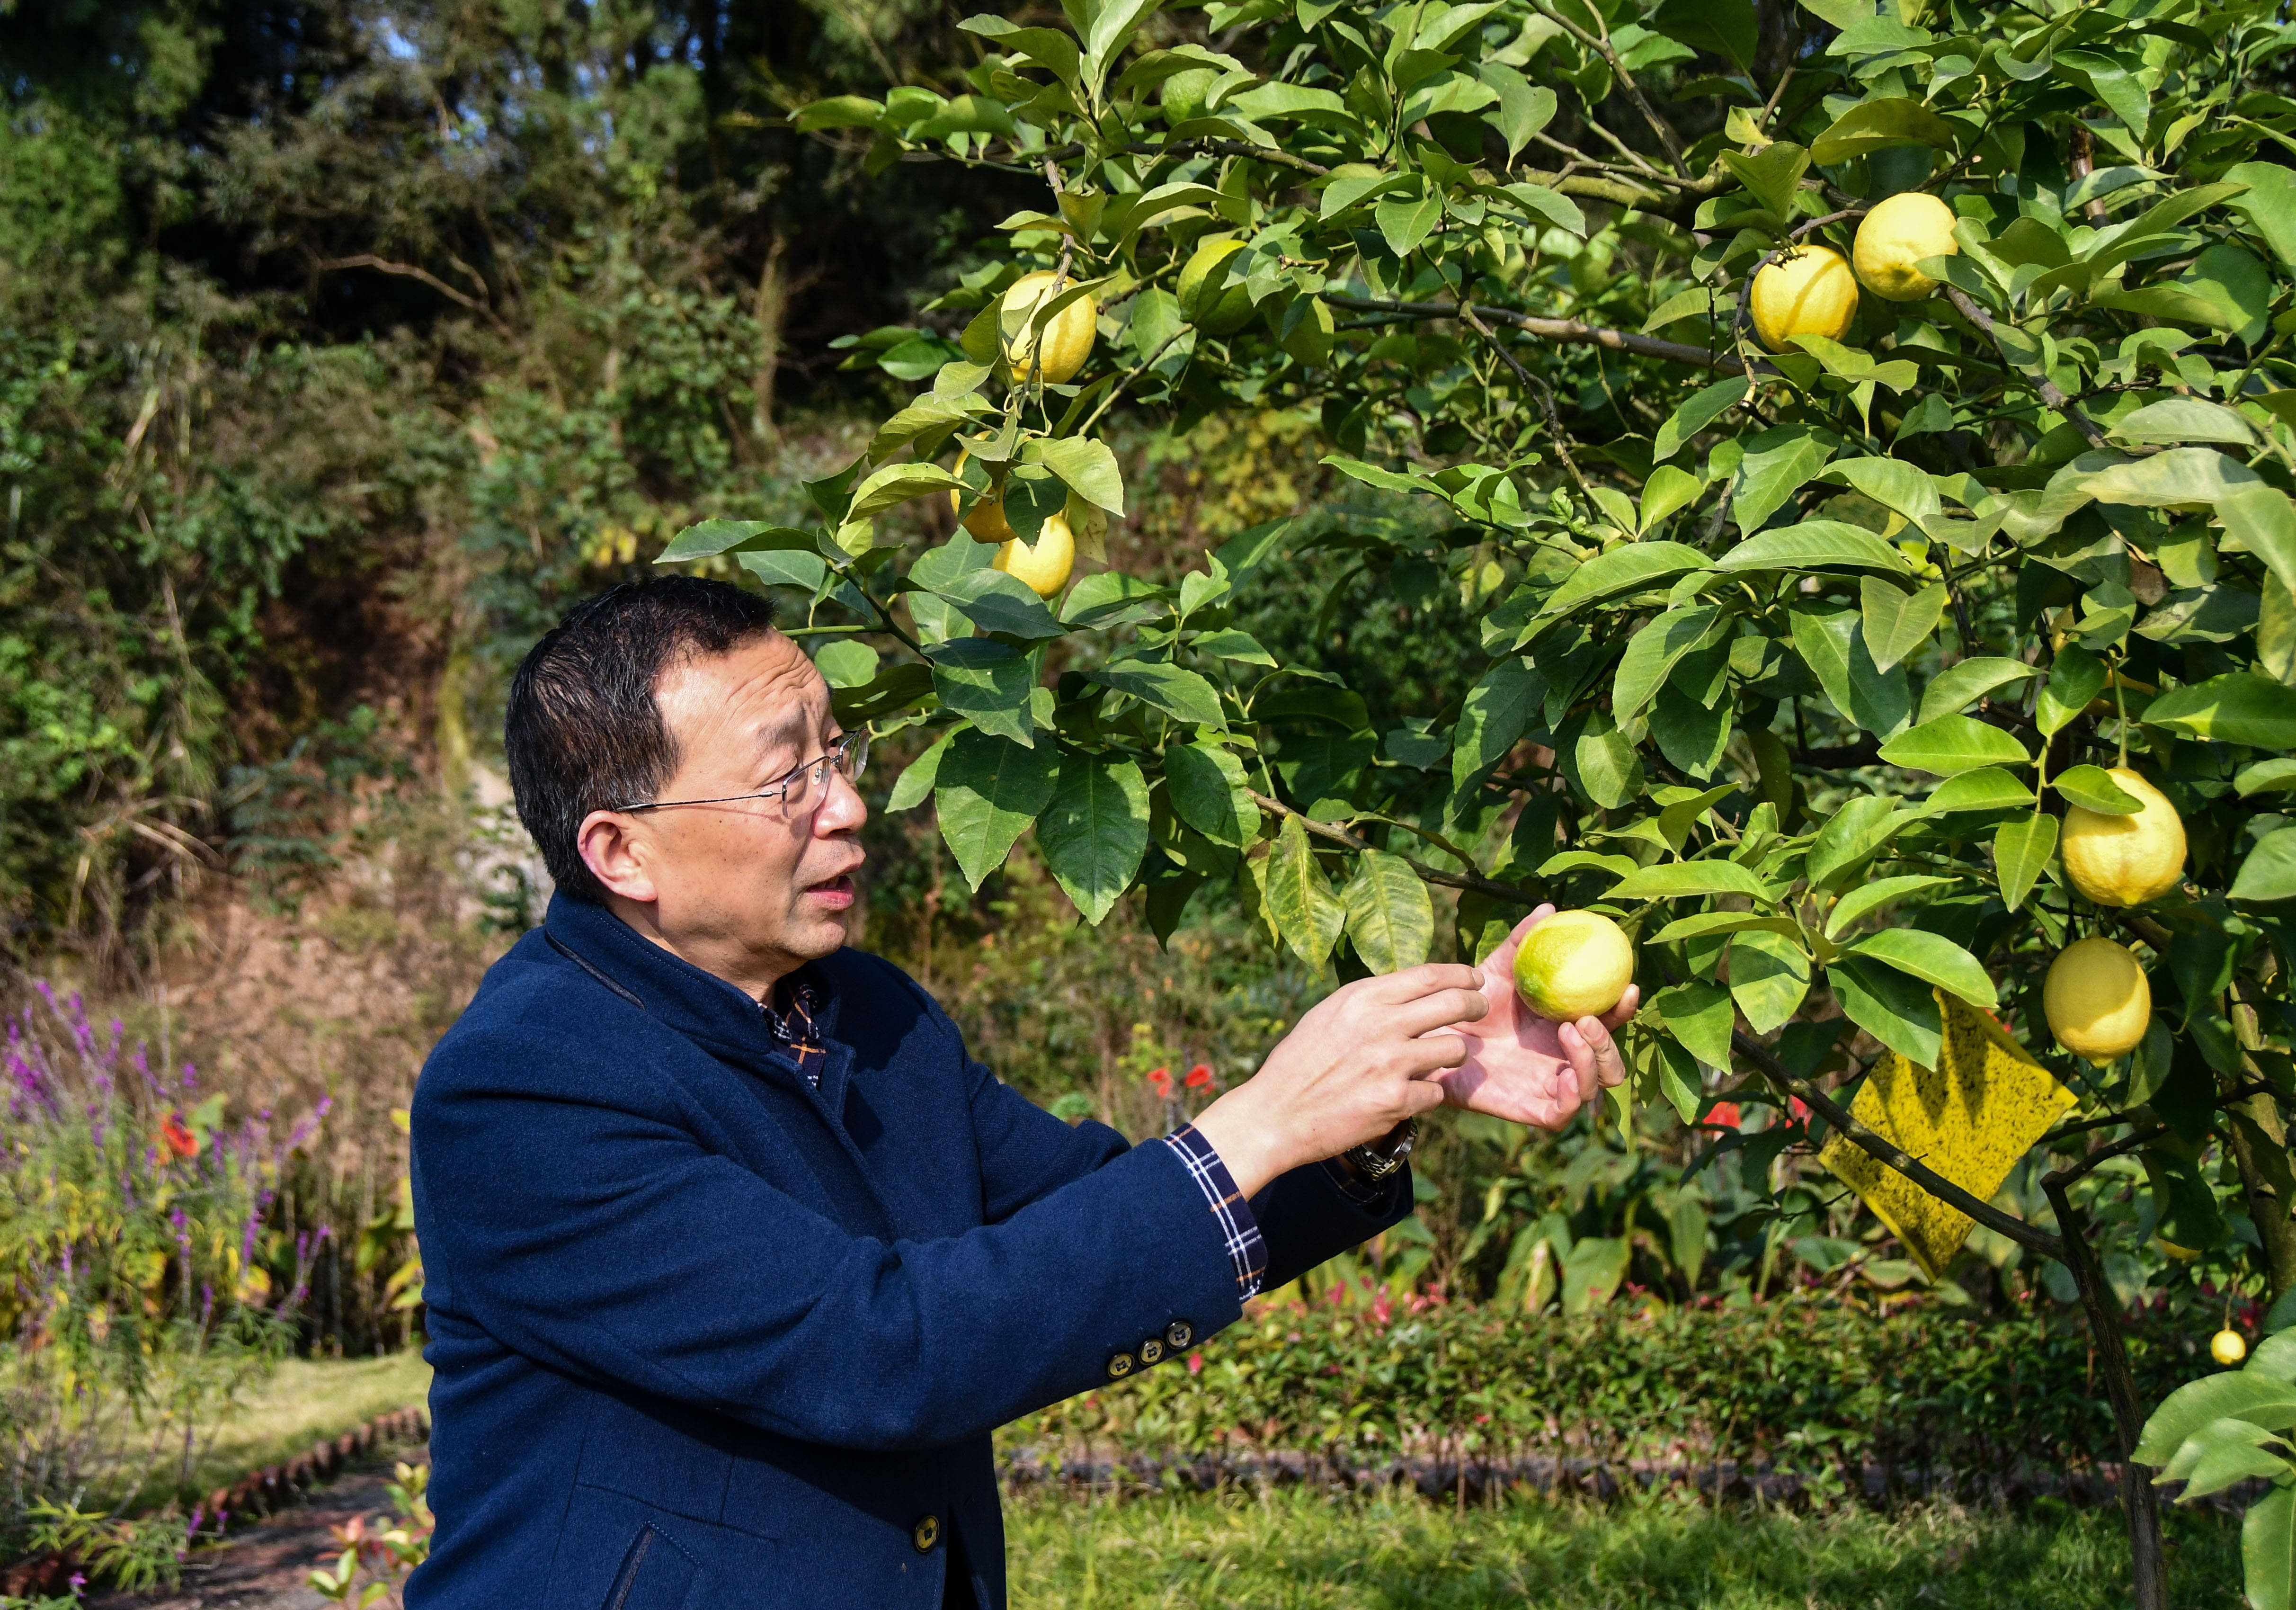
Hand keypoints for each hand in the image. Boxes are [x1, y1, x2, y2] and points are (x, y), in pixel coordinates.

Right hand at [1191, 964, 1487, 1197]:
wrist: (1276, 1114)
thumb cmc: (1299, 1064)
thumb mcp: (1329, 1014)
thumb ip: (1371, 1003)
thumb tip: (1414, 993)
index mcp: (1362, 997)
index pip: (1430, 974)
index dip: (1461, 975)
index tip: (1475, 979)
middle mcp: (1381, 1024)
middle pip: (1455, 1003)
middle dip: (1476, 1004)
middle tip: (1480, 1009)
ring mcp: (1392, 1063)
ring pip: (1456, 1049)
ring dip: (1454, 1056)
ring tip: (1437, 1062)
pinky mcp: (1397, 1101)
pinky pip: (1437, 1092)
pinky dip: (1426, 1095)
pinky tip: (1406, 1097)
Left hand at [1438, 906, 1638, 1130]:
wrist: (1431, 1039)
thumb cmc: (1467, 1005)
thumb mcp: (1494, 969)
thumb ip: (1521, 942)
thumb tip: (1549, 908)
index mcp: (1565, 1027)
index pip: (1607, 1021)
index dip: (1623, 1007)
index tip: (1628, 986)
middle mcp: (1565, 1059)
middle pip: (1612, 1060)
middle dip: (1610, 1040)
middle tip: (1585, 1017)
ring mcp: (1551, 1087)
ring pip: (1597, 1084)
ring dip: (1593, 1059)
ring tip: (1568, 1032)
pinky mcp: (1534, 1111)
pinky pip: (1567, 1112)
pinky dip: (1574, 1094)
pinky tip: (1564, 1074)